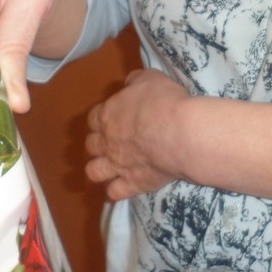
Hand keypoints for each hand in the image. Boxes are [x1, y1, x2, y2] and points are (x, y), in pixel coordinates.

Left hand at [85, 69, 190, 199]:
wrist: (180, 134)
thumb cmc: (165, 102)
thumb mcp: (150, 78)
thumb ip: (135, 81)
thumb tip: (129, 84)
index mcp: (108, 114)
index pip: (93, 118)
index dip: (100, 119)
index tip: (110, 119)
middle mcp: (107, 141)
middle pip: (91, 145)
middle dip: (97, 143)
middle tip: (112, 142)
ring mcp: (117, 165)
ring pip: (94, 171)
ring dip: (99, 169)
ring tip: (109, 167)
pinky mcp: (132, 184)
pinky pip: (114, 193)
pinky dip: (115, 191)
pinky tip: (122, 187)